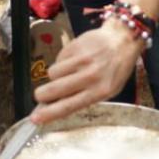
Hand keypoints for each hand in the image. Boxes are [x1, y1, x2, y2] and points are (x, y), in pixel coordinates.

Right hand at [31, 22, 145, 123]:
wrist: (122, 40)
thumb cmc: (115, 69)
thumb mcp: (107, 91)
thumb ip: (83, 99)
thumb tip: (55, 107)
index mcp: (100, 91)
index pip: (68, 106)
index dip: (49, 114)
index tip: (35, 119)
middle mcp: (91, 76)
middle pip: (55, 89)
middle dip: (42, 95)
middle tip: (40, 96)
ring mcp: (83, 60)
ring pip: (52, 73)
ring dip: (55, 76)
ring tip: (68, 73)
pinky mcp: (76, 46)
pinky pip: (58, 59)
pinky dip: (62, 62)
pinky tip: (74, 60)